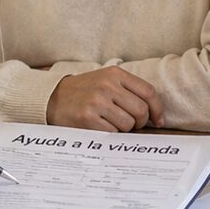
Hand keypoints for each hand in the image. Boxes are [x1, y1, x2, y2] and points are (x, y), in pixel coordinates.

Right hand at [46, 66, 161, 131]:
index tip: (157, 121)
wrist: (52, 98)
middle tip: (131, 124)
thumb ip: (128, 90)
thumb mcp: (105, 81)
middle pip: (141, 110)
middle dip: (140, 122)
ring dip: (124, 129)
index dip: (157, 109)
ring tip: (111, 123)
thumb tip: (154, 114)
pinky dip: (111, 134)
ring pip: (128, 124)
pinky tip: (101, 127)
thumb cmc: (83, 92)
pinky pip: (113, 133)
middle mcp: (107, 85)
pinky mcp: (88, 118)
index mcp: (115, 74)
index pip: (148, 92)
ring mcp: (97, 101)